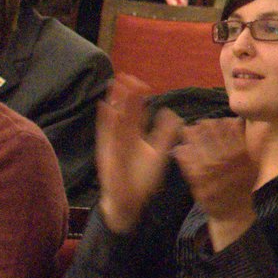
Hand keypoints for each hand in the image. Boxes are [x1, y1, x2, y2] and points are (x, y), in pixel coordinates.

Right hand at [95, 75, 183, 234]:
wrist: (129, 202)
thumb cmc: (142, 178)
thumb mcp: (158, 153)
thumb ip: (165, 134)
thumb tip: (171, 113)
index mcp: (134, 136)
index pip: (137, 113)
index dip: (138, 98)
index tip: (141, 81)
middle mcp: (123, 138)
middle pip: (125, 112)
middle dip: (125, 95)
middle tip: (126, 75)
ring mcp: (114, 146)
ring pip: (115, 121)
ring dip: (115, 103)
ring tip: (115, 86)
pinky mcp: (108, 156)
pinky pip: (107, 137)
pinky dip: (105, 123)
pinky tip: (106, 108)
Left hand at [174, 118, 257, 248]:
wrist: (233, 212)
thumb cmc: (244, 186)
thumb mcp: (256, 165)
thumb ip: (259, 145)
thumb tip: (266, 125)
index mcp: (241, 156)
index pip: (230, 131)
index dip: (221, 123)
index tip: (215, 120)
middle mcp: (226, 162)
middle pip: (212, 137)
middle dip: (204, 127)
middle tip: (199, 123)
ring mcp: (211, 172)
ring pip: (198, 147)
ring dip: (191, 137)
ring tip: (186, 130)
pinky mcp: (198, 182)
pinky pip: (188, 165)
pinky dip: (183, 155)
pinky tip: (179, 148)